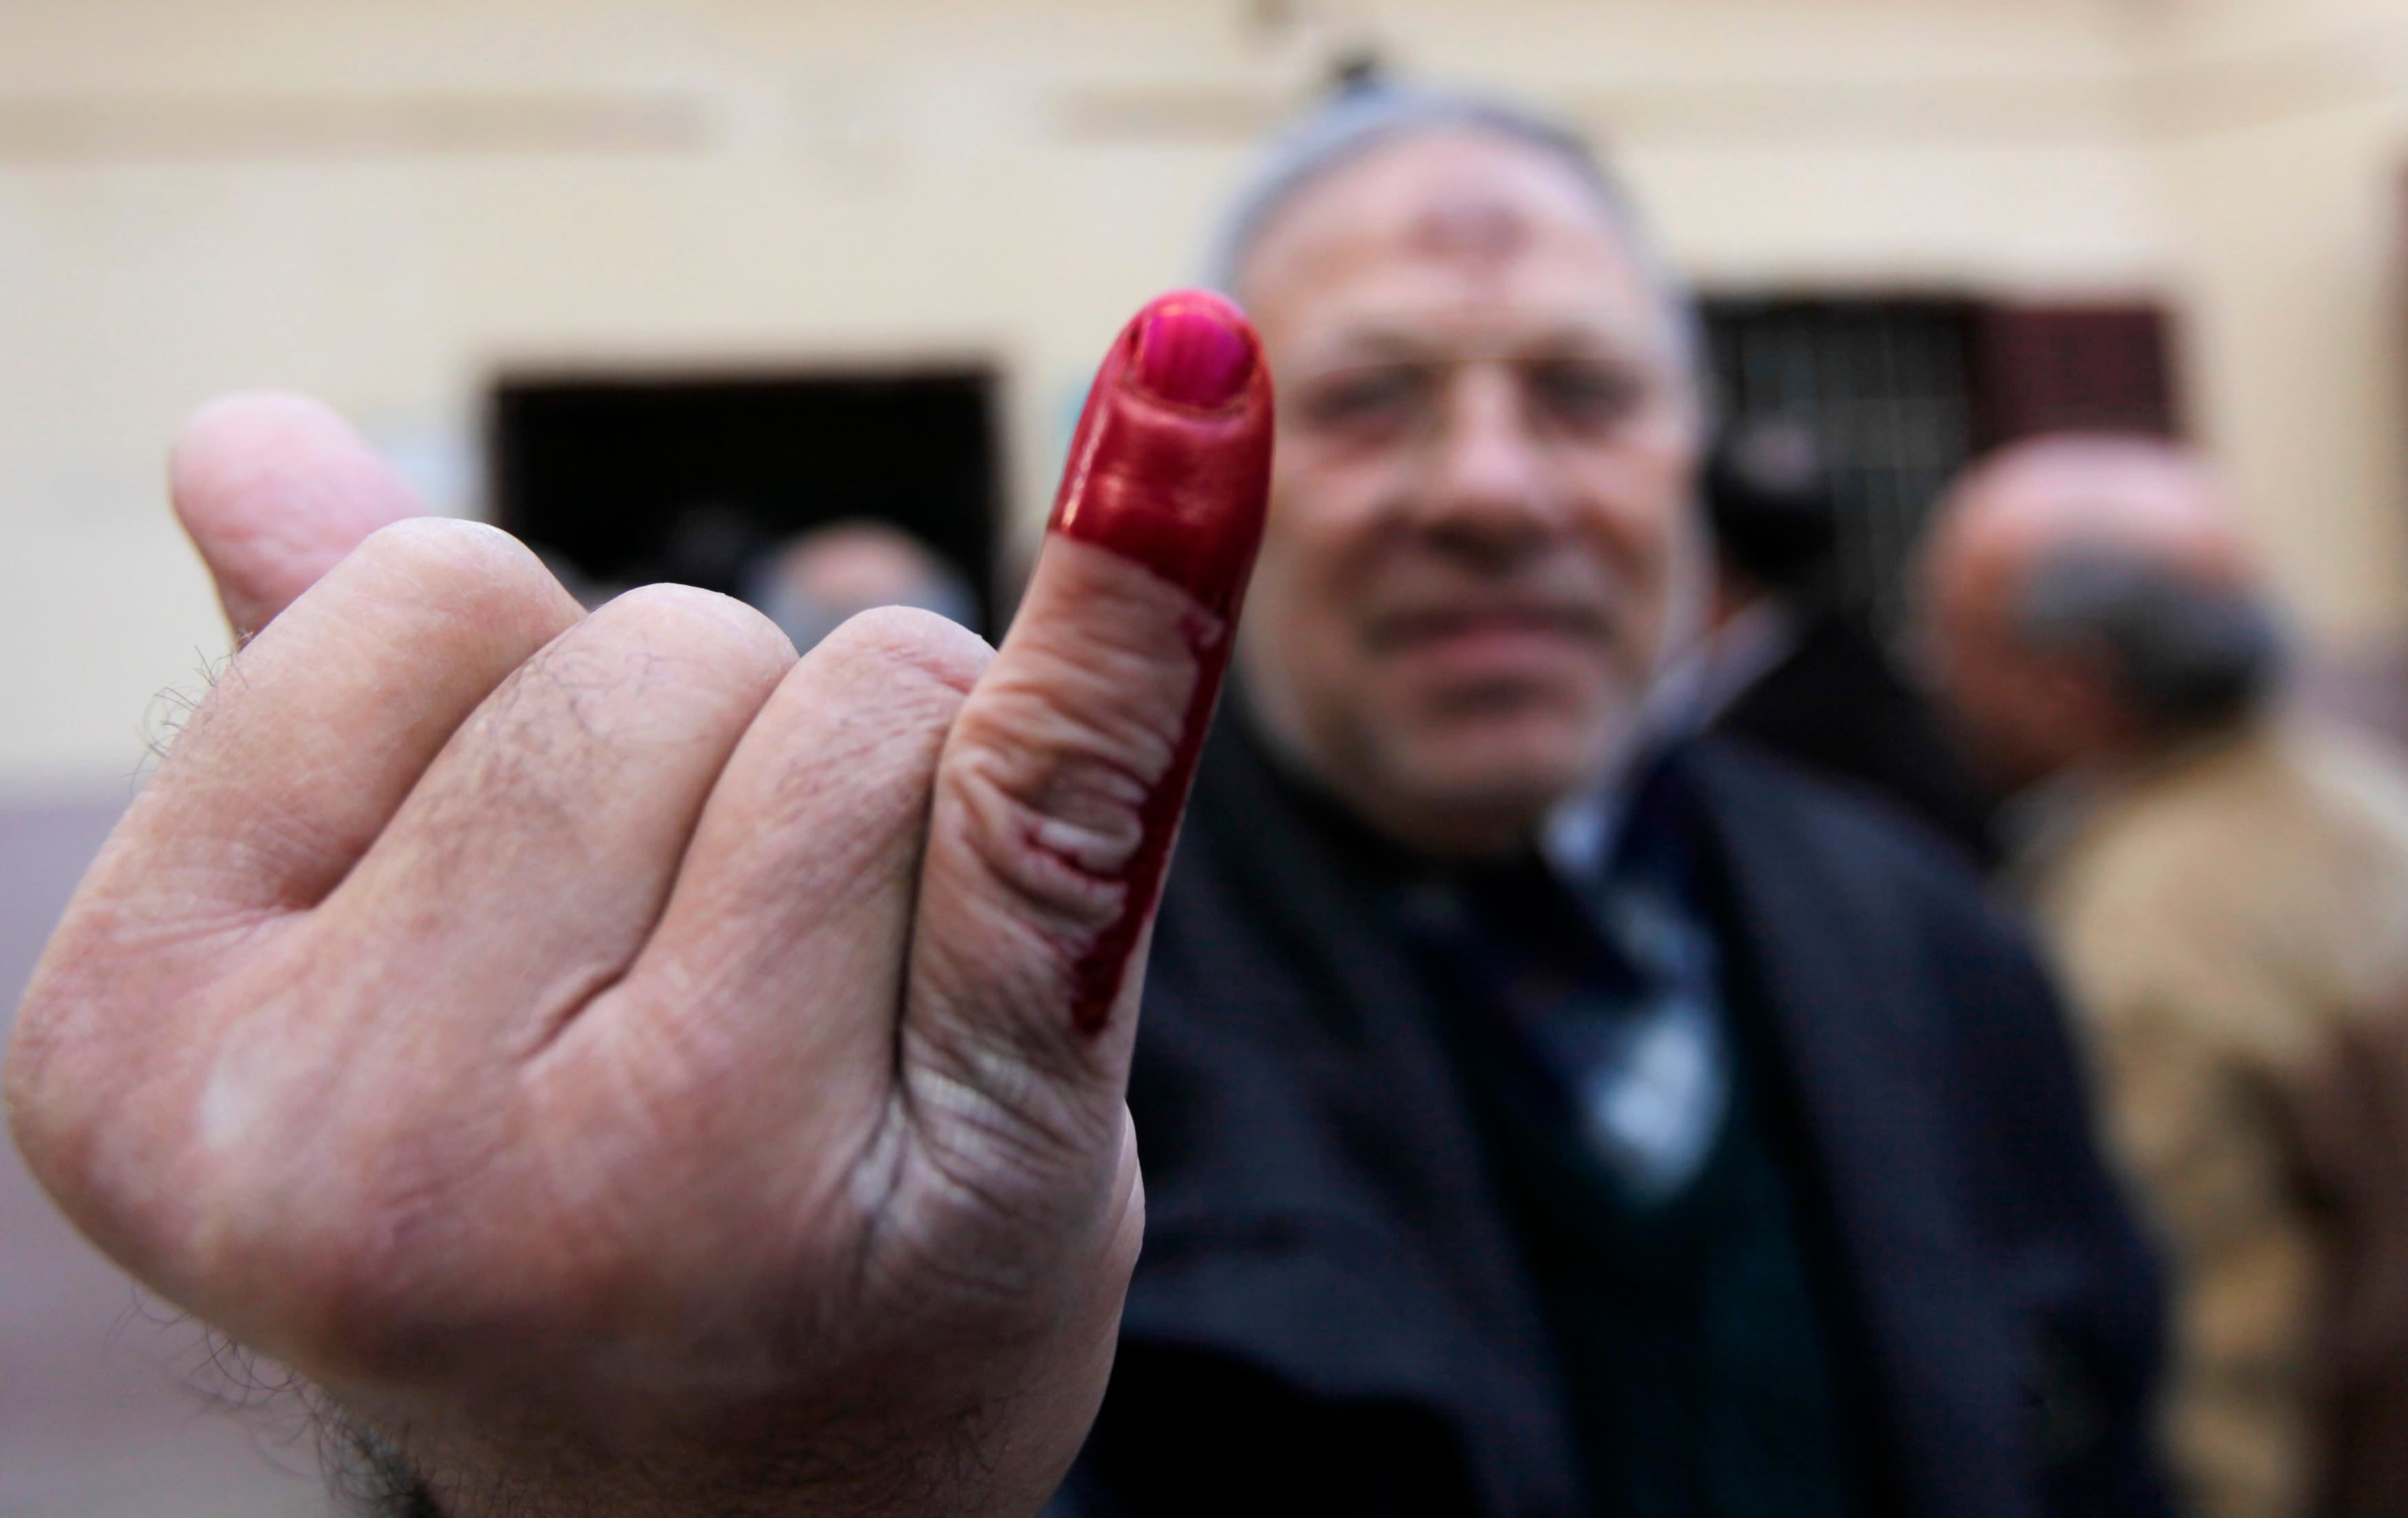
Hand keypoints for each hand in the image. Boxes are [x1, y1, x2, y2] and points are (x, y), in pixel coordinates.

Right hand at [6, 292, 1271, 1516]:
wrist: (760, 1502)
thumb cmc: (563, 1188)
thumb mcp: (392, 963)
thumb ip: (328, 702)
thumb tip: (244, 431)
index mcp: (144, 1045)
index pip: (429, 601)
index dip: (529, 707)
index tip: (540, 937)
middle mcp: (361, 1156)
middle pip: (664, 651)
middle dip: (729, 766)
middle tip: (709, 1018)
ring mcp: (667, 1189)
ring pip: (873, 698)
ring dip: (899, 808)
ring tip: (832, 1044)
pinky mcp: (965, 1180)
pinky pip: (1056, 790)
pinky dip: (1138, 601)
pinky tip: (1187, 411)